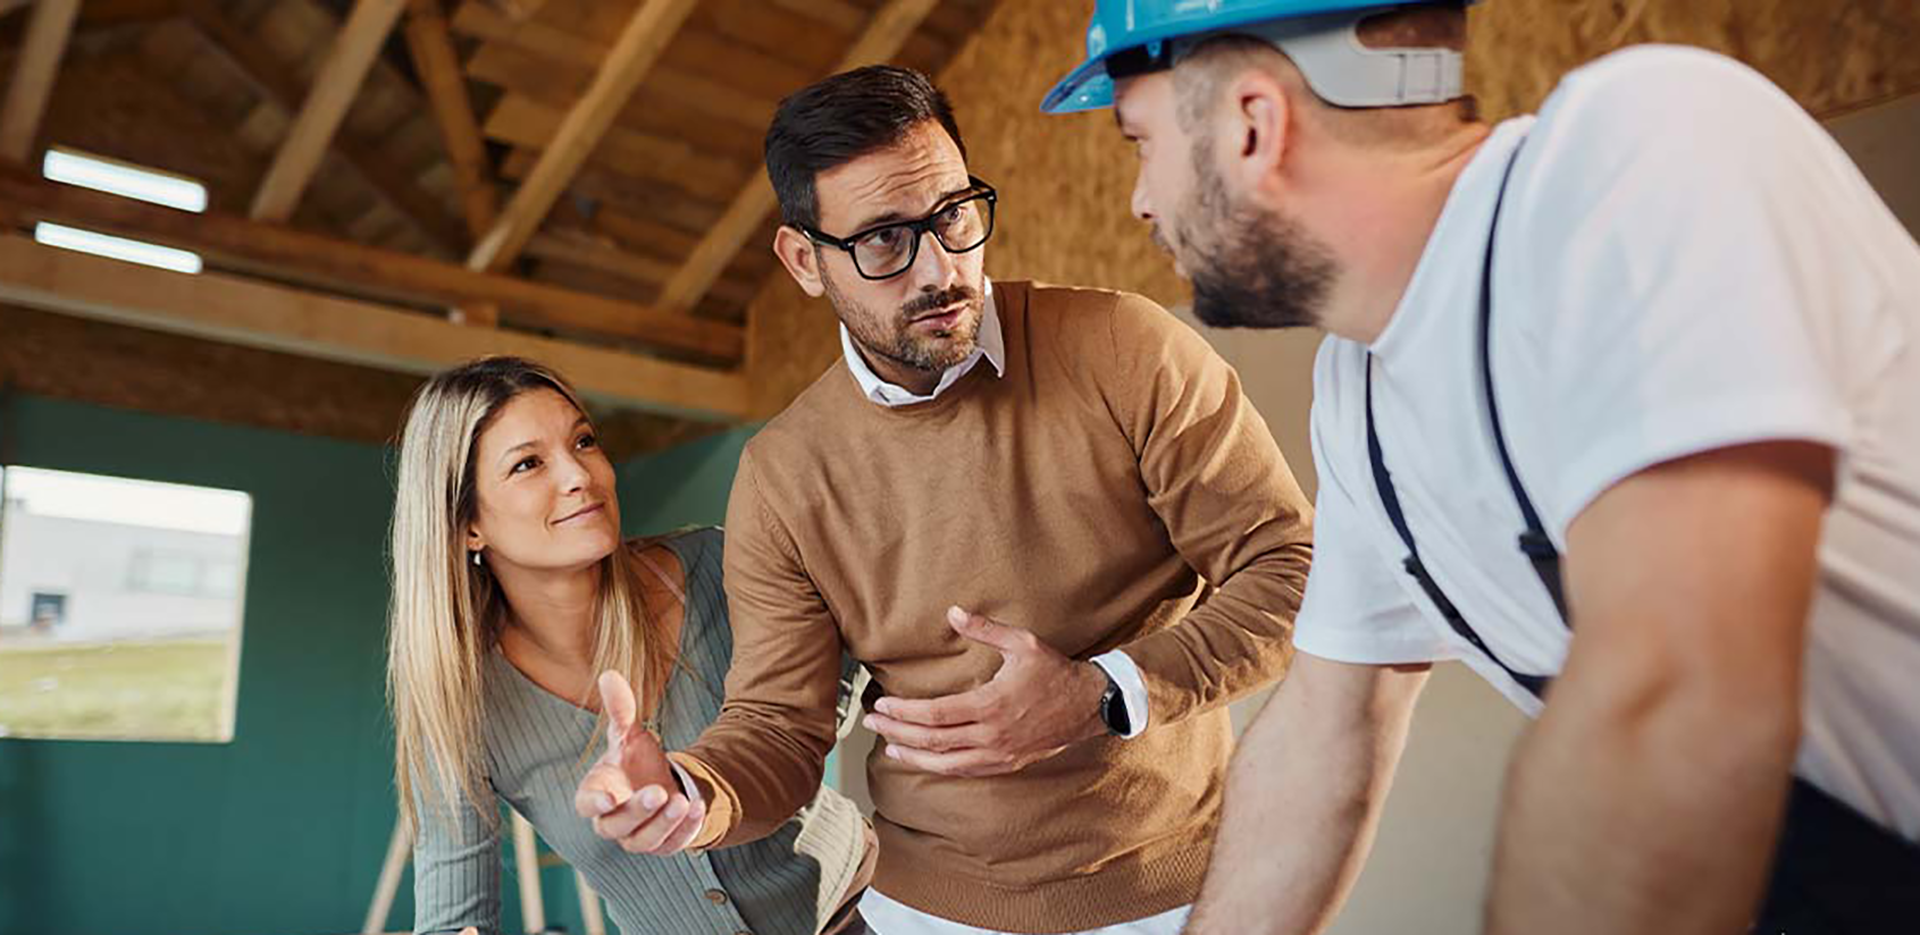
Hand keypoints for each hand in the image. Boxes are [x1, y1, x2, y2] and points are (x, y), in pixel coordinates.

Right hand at [572, 670, 706, 854]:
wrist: (661, 783)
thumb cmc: (635, 761)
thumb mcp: (629, 734)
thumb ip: (620, 710)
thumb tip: (610, 674)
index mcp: (596, 794)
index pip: (585, 805)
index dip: (593, 804)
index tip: (608, 798)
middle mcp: (612, 820)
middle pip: (615, 825)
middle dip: (637, 811)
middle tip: (658, 792)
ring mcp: (636, 837)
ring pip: (642, 840)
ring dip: (662, 824)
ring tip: (682, 801)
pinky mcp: (661, 845)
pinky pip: (671, 845)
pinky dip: (684, 830)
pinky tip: (698, 808)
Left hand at [864, 606, 1108, 776]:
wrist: (1089, 705)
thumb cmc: (1054, 672)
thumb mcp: (1022, 642)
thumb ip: (984, 629)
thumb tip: (952, 613)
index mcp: (991, 705)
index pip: (935, 714)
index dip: (904, 711)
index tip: (883, 703)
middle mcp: (992, 735)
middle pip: (933, 740)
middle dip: (898, 731)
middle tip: (872, 722)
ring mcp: (1000, 754)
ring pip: (946, 763)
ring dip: (913, 754)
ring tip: (890, 744)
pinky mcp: (1007, 763)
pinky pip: (965, 771)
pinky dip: (940, 766)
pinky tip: (925, 759)